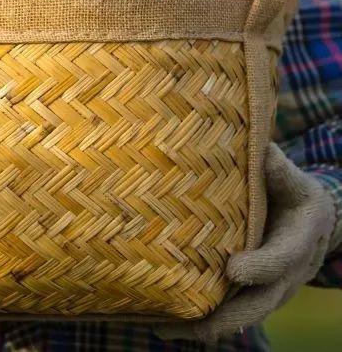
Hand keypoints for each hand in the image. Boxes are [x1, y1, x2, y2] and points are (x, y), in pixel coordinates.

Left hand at [154, 142, 336, 342]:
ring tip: (164, 328)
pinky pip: (229, 314)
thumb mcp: (293, 179)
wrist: (311, 224)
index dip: (259, 267)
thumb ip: (277, 168)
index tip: (233, 270)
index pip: (280, 259)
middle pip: (259, 304)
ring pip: (241, 317)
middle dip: (226, 316)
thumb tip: (261, 148)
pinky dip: (200, 322)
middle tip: (195, 322)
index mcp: (298, 241)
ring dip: (205, 327)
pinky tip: (166, 324)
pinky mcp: (252, 296)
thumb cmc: (295, 193)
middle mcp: (287, 276)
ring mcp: (270, 292)